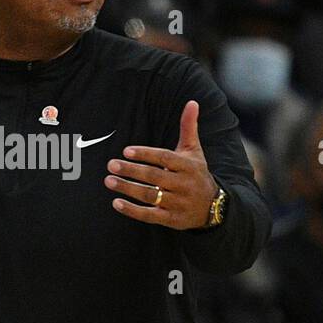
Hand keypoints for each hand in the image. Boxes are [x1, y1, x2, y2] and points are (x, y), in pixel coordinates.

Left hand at [105, 100, 218, 228]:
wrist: (213, 207)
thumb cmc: (196, 173)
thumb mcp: (194, 151)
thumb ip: (188, 127)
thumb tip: (192, 102)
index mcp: (188, 166)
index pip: (165, 158)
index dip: (145, 154)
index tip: (126, 151)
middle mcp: (184, 184)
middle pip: (155, 177)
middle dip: (132, 171)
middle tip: (111, 164)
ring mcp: (178, 203)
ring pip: (150, 196)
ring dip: (128, 189)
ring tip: (109, 181)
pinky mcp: (172, 220)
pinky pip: (150, 215)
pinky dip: (133, 211)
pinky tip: (116, 203)